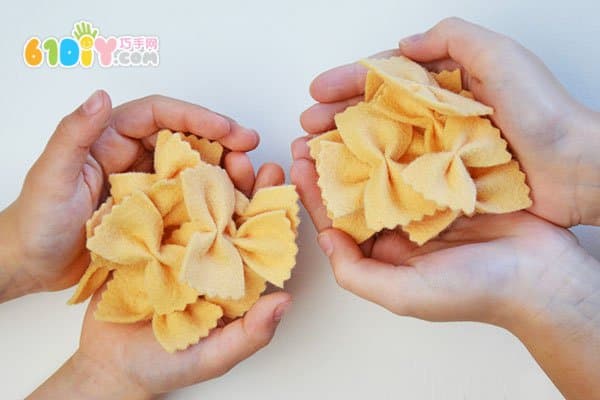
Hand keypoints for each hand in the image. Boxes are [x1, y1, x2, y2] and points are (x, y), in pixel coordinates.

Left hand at [0, 91, 259, 300]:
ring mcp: (145, 185)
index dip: (196, 117)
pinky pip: (187, 199)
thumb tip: (101, 96)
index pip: (160, 115)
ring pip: (191, 167)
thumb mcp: (52, 175)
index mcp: (110, 138)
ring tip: (248, 178)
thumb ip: (74, 134)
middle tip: (249, 150)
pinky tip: (231, 205)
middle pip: (184, 138)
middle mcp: (132, 157)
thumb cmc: (35, 221)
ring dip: (220, 168)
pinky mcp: (153, 212)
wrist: (30, 265)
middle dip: (220, 139)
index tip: (227, 130)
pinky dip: (211, 199)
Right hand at [29, 161, 291, 398]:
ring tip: (211, 152)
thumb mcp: (215, 354)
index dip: (269, 206)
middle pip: (230, 212)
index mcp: (234, 275)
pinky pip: (157, 209)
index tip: (275, 177)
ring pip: (195, 203)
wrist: (111, 364)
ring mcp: (177, 244)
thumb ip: (251, 332)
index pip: (258, 236)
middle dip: (240, 182)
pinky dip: (163, 186)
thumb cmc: (168, 364)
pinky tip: (169, 163)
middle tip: (244, 157)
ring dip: (204, 177)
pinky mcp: (146, 240)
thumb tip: (286, 302)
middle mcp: (210, 254)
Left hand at [291, 18, 599, 398]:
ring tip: (338, 118)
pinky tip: (384, 116)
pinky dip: (402, 136)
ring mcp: (426, 199)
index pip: (338, 220)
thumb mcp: (403, 295)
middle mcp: (401, 225)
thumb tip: (324, 239)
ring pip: (385, 166)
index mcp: (384, 252)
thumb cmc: (475, 292)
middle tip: (309, 131)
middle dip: (332, 161)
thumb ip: (356, 272)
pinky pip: (420, 154)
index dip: (314, 194)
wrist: (543, 274)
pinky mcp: (452, 179)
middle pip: (357, 188)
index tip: (297, 163)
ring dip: (362, 143)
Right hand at [299, 17, 599, 226]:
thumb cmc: (543, 112)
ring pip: (382, 145)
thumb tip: (405, 46)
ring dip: (346, 150)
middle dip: (336, 118)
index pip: (384, 78)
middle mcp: (437, 116)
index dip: (348, 82)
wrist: (576, 169)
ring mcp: (439, 150)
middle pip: (375, 113)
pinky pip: (401, 176)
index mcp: (445, 83)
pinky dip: (374, 178)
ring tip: (316, 157)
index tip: (317, 91)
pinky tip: (351, 184)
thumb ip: (453, 39)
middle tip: (305, 129)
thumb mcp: (501, 57)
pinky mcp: (446, 181)